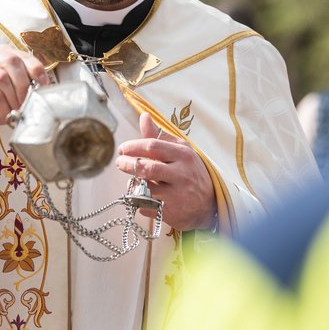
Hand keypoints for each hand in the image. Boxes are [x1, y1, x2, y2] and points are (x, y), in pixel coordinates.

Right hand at [0, 45, 48, 137]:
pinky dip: (4, 106)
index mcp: (2, 52)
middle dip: (24, 84)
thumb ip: (27, 82)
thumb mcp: (16, 90)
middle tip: (28, 100)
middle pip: (11, 61)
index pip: (23, 55)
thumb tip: (43, 84)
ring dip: (13, 98)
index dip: (36, 69)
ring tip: (16, 109)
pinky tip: (5, 113)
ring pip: (2, 77)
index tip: (44, 84)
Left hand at [116, 113, 216, 231]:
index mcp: (183, 155)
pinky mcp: (169, 212)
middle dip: (127, 164)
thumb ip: (160, 136)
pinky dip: (139, 200)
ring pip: (143, 187)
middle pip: (146, 167)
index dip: (133, 146)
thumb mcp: (180, 151)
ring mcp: (176, 195)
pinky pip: (144, 204)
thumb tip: (143, 117)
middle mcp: (181, 174)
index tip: (122, 149)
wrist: (209, 205)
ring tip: (135, 180)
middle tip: (120, 162)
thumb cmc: (191, 172)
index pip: (152, 146)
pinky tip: (145, 196)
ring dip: (134, 183)